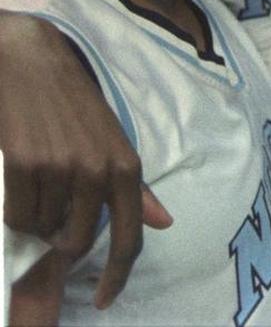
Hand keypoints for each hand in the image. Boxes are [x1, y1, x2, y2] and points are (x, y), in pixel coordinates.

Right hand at [0, 13, 172, 308]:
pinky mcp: (24, 165)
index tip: (104, 299)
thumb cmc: (76, 105)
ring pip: (43, 231)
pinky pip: (17, 216)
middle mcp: (97, 171)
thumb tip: (164, 222)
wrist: (32, 63)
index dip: (117, 275)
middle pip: (78, 243)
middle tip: (53, 214)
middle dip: (62, 241)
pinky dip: (16, 211)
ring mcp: (60, 168)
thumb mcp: (114, 142)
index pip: (129, 236)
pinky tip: (20, 183)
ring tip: (38, 186)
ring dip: (37, 221)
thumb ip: (135, 187)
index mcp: (125, 166)